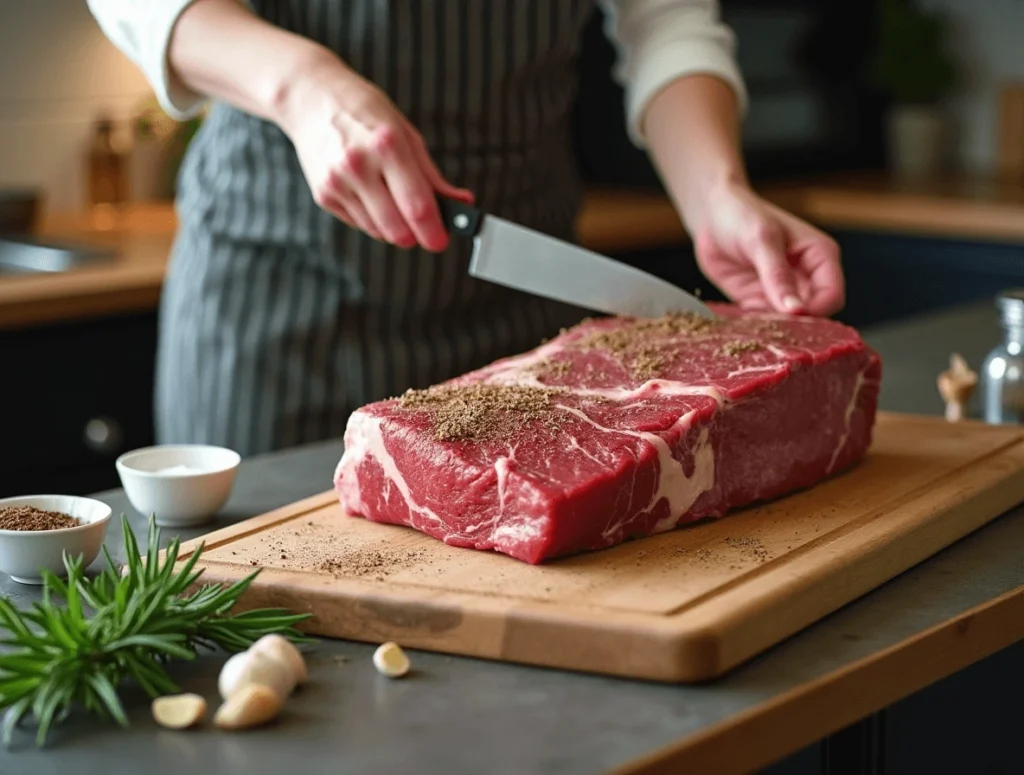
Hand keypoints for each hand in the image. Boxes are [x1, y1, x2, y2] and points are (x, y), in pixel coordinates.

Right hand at [277, 55, 472, 250]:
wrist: (310, 98)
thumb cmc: (364, 113)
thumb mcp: (405, 134)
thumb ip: (432, 175)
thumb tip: (462, 202)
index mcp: (387, 145)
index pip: (417, 206)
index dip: (434, 232)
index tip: (442, 241)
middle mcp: (359, 165)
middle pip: (397, 230)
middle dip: (416, 236)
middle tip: (424, 229)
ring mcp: (337, 182)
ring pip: (378, 232)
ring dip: (395, 228)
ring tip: (394, 201)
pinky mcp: (323, 195)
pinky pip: (359, 224)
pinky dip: (373, 219)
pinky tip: (370, 194)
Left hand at [689, 183, 843, 315]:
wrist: (712, 215)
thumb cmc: (742, 216)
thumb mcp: (761, 241)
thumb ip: (778, 276)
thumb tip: (797, 311)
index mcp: (820, 256)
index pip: (833, 296)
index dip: (816, 311)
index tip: (791, 318)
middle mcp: (808, 277)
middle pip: (815, 315)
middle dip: (795, 324)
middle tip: (770, 326)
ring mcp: (784, 292)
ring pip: (789, 323)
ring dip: (773, 328)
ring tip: (752, 320)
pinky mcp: (760, 301)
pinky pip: (765, 322)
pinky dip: (755, 325)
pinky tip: (741, 319)